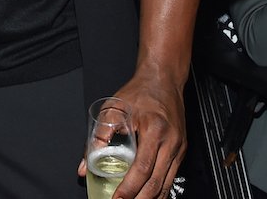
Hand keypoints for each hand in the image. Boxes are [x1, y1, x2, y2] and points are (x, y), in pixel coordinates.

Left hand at [82, 70, 184, 198]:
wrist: (164, 80)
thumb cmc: (140, 92)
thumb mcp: (113, 108)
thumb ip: (98, 136)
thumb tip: (85, 164)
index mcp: (154, 130)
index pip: (142, 168)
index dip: (129, 188)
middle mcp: (170, 142)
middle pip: (156, 182)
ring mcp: (178, 148)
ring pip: (166, 184)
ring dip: (151, 198)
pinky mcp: (180, 151)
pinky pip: (171, 178)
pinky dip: (160, 191)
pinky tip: (148, 197)